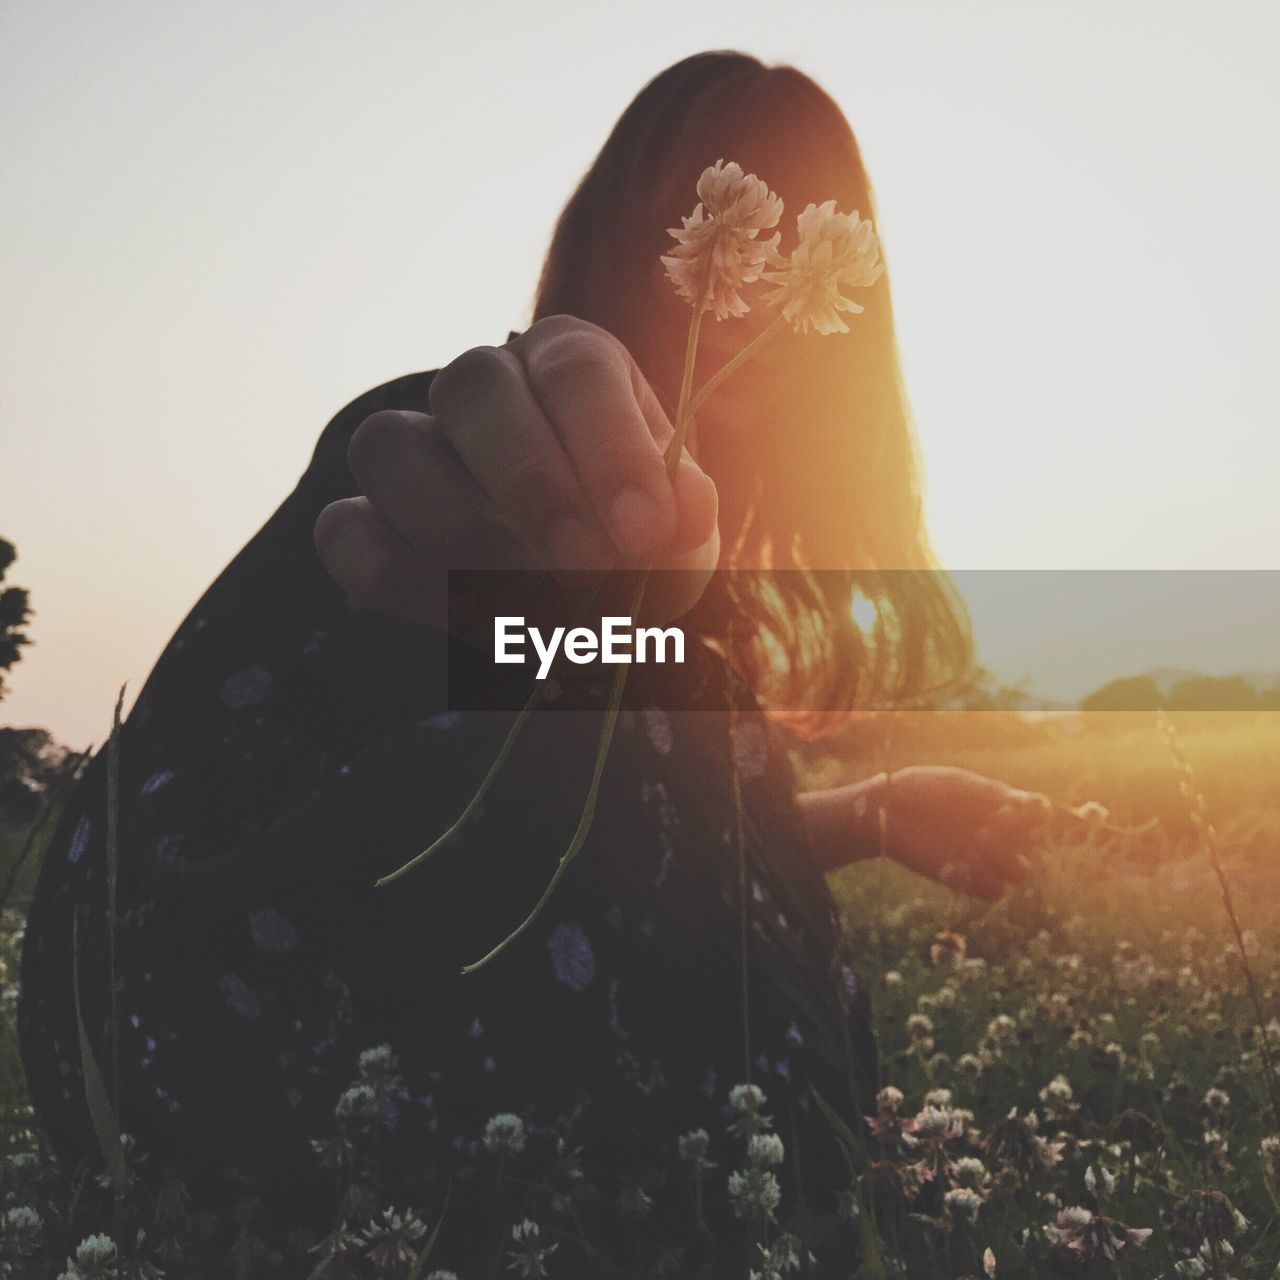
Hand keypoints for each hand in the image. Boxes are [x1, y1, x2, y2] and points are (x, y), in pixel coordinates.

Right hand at [314, 315, 720, 626]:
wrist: (581, 593)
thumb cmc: (634, 543)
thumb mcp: (679, 534)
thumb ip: (684, 519)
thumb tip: (682, 511)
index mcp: (572, 364)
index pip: (575, 368)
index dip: (610, 447)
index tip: (647, 530)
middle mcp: (486, 386)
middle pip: (471, 384)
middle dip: (529, 480)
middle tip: (584, 564)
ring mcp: (416, 447)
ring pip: (386, 446)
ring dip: (458, 528)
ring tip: (528, 596)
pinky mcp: (368, 517)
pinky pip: (344, 530)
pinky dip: (395, 575)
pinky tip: (464, 612)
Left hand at [880, 766, 1065, 898]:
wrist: (887, 811)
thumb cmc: (922, 791)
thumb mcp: (961, 785)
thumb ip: (998, 795)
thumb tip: (1039, 805)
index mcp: (1003, 807)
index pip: (1042, 817)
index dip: (1056, 817)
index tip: (1053, 810)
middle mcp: (1000, 835)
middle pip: (1038, 846)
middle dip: (1025, 834)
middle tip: (1001, 817)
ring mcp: (985, 859)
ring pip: (1020, 871)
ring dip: (1007, 856)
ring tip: (981, 837)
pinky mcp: (966, 880)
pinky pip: (994, 891)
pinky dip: (988, 878)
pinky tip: (968, 860)